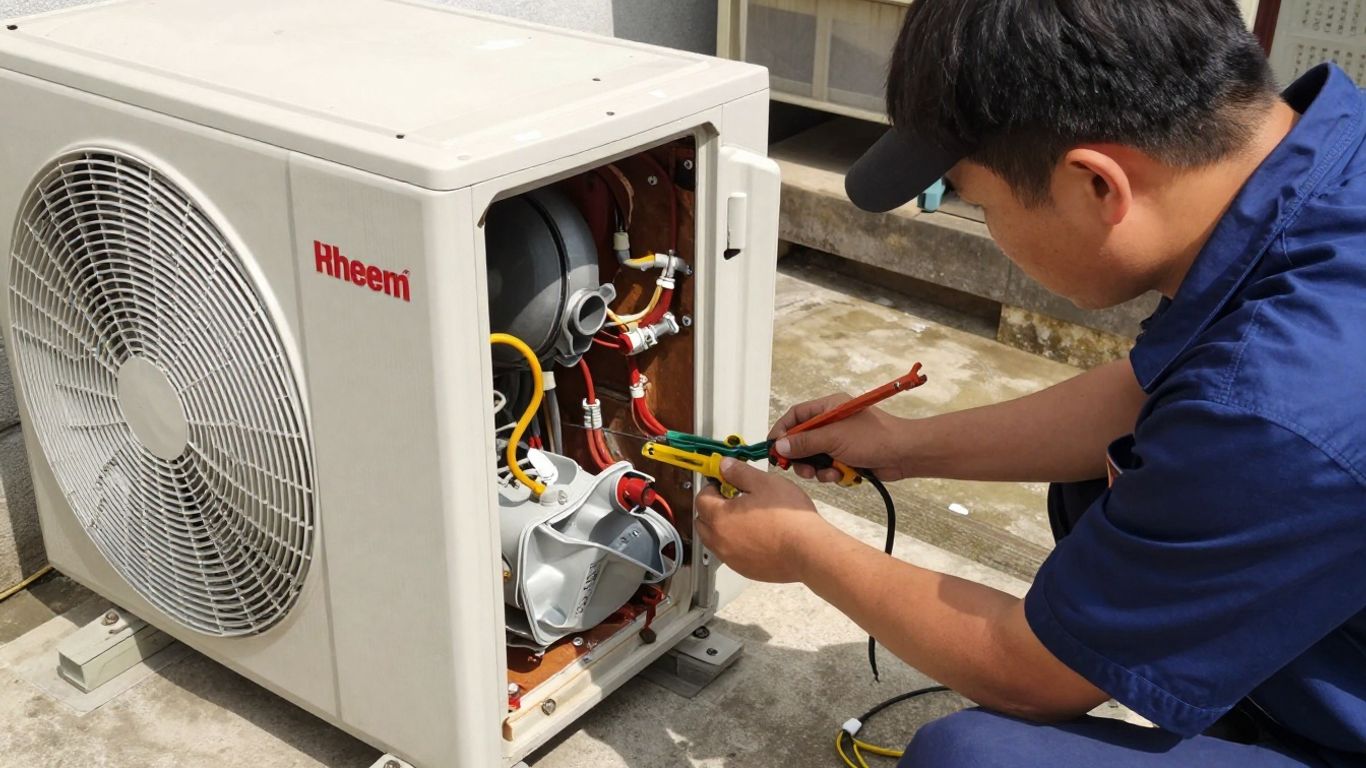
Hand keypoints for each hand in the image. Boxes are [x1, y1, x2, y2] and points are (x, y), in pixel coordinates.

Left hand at [694, 458, 833, 582]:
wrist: (808, 551)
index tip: (724, 482)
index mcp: (720, 517)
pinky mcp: (745, 569)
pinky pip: (731, 554)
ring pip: (715, 540)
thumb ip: (739, 472)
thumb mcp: (764, 483)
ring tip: (746, 517)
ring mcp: (732, 558)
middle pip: (702, 522)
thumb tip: (725, 466)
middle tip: (733, 498)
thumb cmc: (789, 518)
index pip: (701, 499)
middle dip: (712, 508)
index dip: (711, 487)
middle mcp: (720, 541)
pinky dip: (736, 544)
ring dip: (722, 528)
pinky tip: (756, 535)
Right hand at [769, 394, 911, 481]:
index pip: (795, 416)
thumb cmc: (874, 437)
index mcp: (828, 408)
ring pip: (814, 457)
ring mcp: (839, 440)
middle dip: (800, 457)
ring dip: (817, 469)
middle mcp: (832, 422)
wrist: (905, 454)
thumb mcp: (833, 438)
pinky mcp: (847, 457)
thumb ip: (804, 443)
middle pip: (802, 440)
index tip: (773, 448)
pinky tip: (842, 475)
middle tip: (800, 469)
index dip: (782, 431)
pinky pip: (828, 467)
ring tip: (828, 473)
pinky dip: (832, 473)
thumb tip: (779, 445)